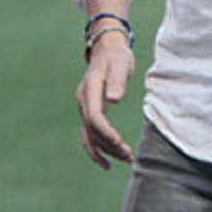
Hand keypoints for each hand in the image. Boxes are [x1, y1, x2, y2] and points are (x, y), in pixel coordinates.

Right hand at [75, 33, 134, 168]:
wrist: (107, 49)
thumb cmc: (116, 56)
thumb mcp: (120, 64)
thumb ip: (116, 81)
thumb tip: (113, 99)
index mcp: (90, 89)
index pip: (94, 116)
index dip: (105, 132)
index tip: (119, 142)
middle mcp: (84, 101)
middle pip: (91, 130)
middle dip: (108, 145)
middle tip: (128, 155)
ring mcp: (85, 108)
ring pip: (90, 136)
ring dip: (106, 150)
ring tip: (126, 158)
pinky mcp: (90, 112)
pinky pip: (90, 135)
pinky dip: (98, 150)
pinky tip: (108, 162)